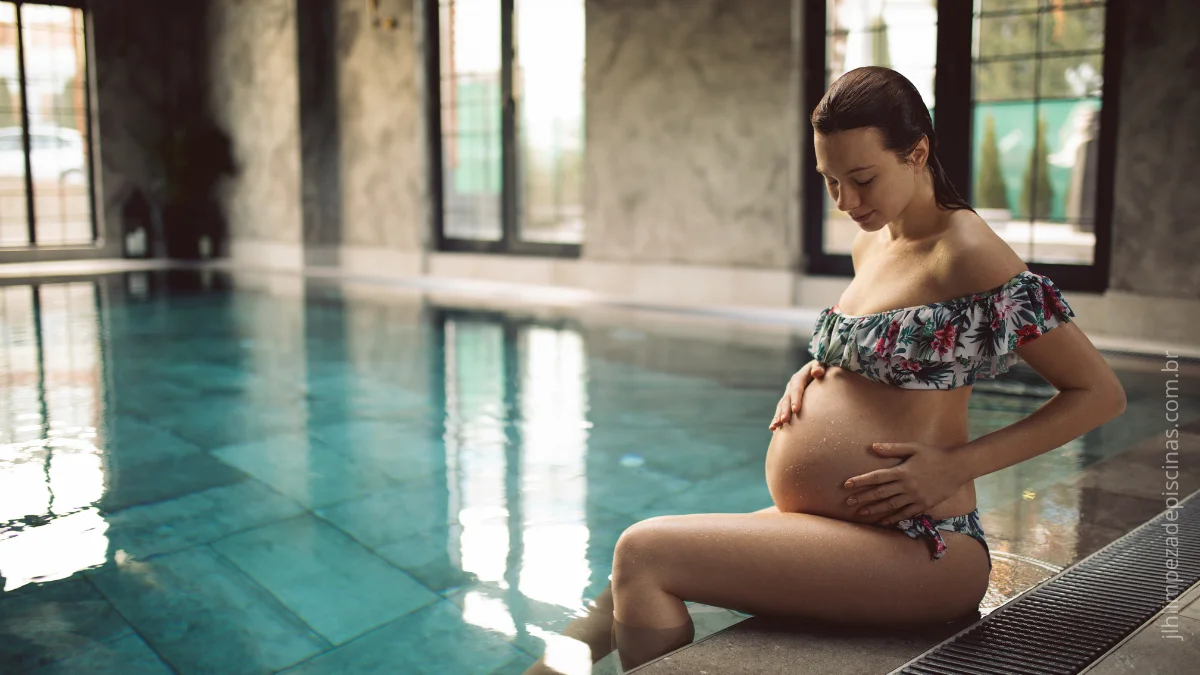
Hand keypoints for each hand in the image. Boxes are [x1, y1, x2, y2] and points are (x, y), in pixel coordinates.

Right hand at [769, 361, 825, 429]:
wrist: (820, 370)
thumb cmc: (824, 369)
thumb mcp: (824, 364)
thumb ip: (820, 367)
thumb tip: (817, 372)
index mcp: (800, 377)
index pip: (797, 388)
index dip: (795, 399)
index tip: (796, 410)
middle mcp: (792, 386)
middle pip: (787, 399)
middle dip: (784, 410)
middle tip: (783, 421)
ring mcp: (789, 394)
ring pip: (781, 405)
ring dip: (778, 416)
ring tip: (775, 426)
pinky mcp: (789, 401)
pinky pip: (781, 410)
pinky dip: (777, 419)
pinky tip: (774, 429)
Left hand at [842, 442, 969, 525]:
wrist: (957, 467)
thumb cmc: (934, 454)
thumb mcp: (913, 447)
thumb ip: (892, 449)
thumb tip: (872, 447)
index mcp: (902, 471)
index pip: (876, 477)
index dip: (860, 481)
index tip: (847, 485)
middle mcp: (906, 486)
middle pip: (880, 493)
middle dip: (863, 497)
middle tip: (848, 502)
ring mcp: (915, 497)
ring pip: (890, 505)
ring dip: (875, 509)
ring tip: (861, 513)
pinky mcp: (924, 505)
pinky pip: (906, 513)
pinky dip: (894, 518)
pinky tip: (883, 522)